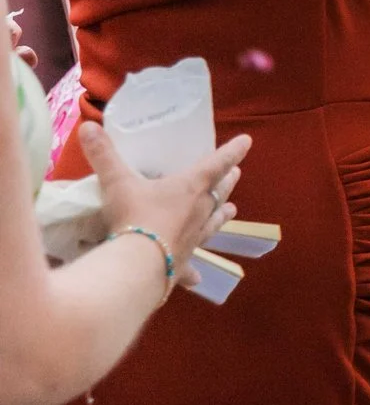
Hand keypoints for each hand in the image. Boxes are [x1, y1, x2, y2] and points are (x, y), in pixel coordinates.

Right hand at [82, 120, 249, 290]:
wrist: (137, 266)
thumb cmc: (134, 217)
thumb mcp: (117, 183)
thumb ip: (104, 155)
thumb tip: (87, 126)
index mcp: (191, 188)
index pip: (218, 163)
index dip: (232, 151)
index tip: (246, 142)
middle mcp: (200, 212)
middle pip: (219, 192)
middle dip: (227, 181)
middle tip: (236, 173)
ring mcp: (194, 238)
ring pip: (214, 223)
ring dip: (223, 216)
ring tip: (232, 211)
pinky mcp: (183, 263)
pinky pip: (191, 265)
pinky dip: (194, 270)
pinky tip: (198, 278)